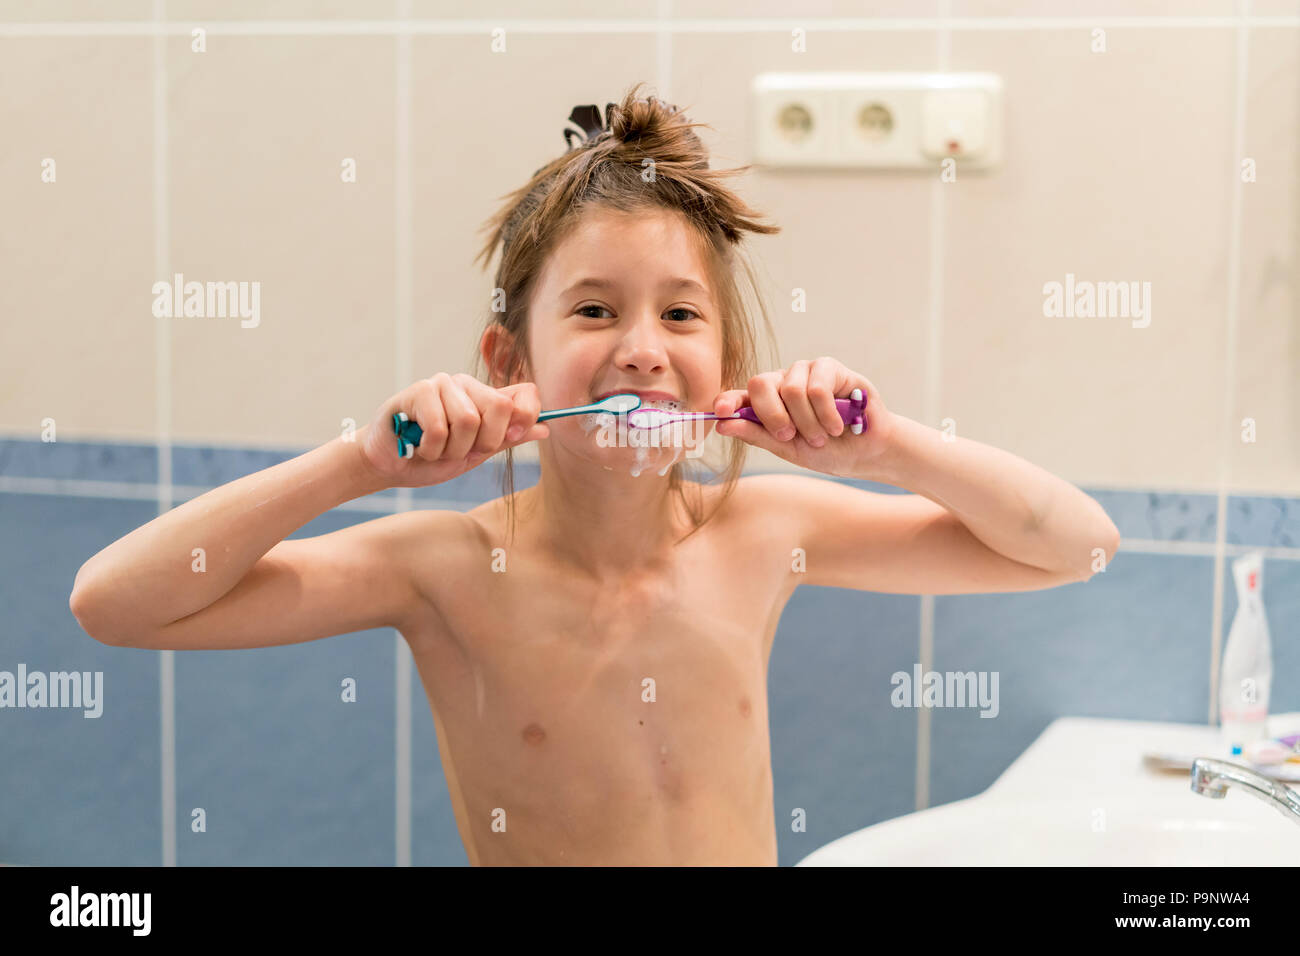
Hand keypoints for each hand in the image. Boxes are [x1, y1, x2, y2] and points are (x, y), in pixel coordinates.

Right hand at [358, 374, 549, 487]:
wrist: (388, 465)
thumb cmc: (431, 458)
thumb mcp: (476, 454)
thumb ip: (507, 439)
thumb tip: (544, 429)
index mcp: (486, 397)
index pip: (526, 393)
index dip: (526, 417)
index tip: (510, 437)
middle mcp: (467, 385)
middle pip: (501, 408)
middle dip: (483, 443)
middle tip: (461, 451)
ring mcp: (443, 384)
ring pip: (469, 421)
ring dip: (451, 450)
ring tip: (435, 449)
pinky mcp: (419, 390)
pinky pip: (440, 427)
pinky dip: (431, 448)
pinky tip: (418, 445)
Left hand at [712, 358, 896, 479]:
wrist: (867, 453)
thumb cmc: (828, 451)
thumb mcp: (788, 449)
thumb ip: (757, 435)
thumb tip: (721, 424)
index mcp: (768, 403)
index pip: (740, 396)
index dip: (727, 400)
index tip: (719, 411)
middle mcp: (783, 382)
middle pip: (760, 384)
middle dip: (774, 417)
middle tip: (791, 436)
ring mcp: (805, 372)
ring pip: (791, 390)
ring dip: (809, 423)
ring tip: (823, 436)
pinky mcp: (830, 367)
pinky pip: (816, 388)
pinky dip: (827, 415)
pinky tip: (838, 425)